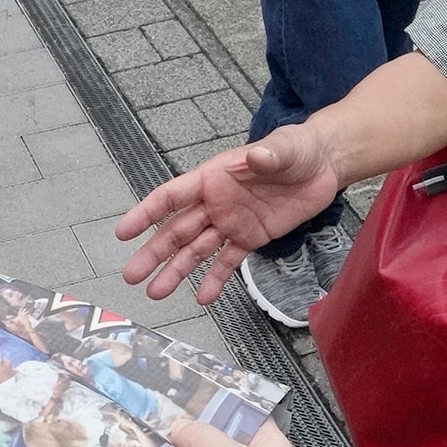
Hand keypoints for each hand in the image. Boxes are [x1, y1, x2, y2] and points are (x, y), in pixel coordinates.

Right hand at [116, 126, 348, 302]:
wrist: (323, 165)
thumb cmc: (298, 148)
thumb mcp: (285, 148)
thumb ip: (268, 156)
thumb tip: (253, 158)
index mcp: (214, 177)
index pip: (172, 196)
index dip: (146, 213)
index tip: (123, 232)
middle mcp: (215, 202)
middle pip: (177, 230)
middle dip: (154, 253)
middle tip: (132, 276)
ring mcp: (231, 222)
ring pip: (196, 250)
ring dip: (176, 271)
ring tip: (156, 293)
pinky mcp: (251, 238)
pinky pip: (228, 261)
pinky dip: (215, 280)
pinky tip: (203, 299)